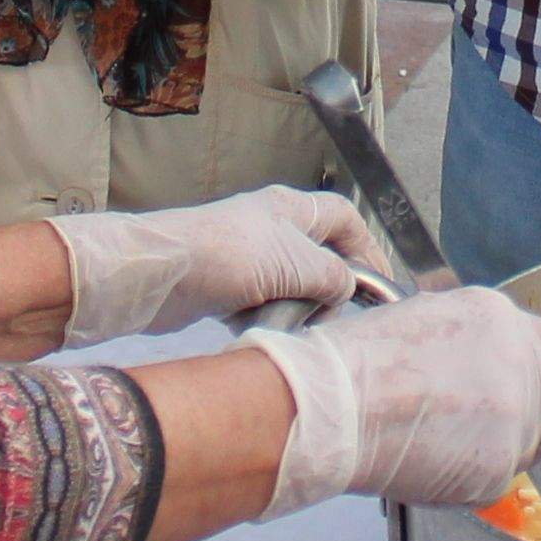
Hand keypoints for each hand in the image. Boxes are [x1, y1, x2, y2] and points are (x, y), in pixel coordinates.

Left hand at [52, 186, 399, 344]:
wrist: (162, 274)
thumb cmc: (232, 255)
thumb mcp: (297, 264)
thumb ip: (333, 277)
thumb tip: (344, 290)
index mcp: (293, 209)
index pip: (345, 219)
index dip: (368, 249)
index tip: (379, 286)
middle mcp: (272, 228)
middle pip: (318, 257)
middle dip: (327, 288)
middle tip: (331, 314)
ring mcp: (247, 257)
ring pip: (290, 286)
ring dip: (295, 308)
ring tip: (294, 325)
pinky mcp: (226, 286)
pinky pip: (261, 305)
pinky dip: (265, 319)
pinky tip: (262, 330)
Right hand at [241, 285, 540, 517]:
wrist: (332, 403)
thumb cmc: (357, 362)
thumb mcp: (428, 320)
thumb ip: (477, 341)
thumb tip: (486, 365)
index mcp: (502, 319)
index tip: (531, 397)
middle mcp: (521, 363)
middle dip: (539, 425)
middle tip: (497, 437)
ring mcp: (516, 416)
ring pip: (526, 450)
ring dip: (494, 454)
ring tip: (437, 447)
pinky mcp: (497, 465)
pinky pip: (494, 484)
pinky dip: (466, 483)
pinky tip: (426, 464)